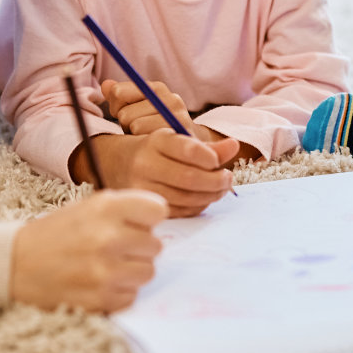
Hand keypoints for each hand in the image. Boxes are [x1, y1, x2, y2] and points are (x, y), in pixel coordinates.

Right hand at [10, 190, 167, 311]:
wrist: (13, 264)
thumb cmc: (55, 233)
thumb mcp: (87, 207)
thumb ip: (125, 208)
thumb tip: (160, 220)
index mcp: (106, 207)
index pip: (158, 210)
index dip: (148, 218)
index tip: (137, 222)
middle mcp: (108, 237)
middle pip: (155, 245)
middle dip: (138, 247)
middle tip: (115, 248)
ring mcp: (105, 271)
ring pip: (148, 272)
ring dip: (132, 271)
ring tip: (107, 266)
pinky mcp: (100, 300)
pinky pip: (132, 296)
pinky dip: (119, 292)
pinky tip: (98, 283)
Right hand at [99, 128, 238, 216]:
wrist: (117, 164)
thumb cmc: (156, 151)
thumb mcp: (176, 141)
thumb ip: (207, 147)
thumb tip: (235, 146)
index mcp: (155, 141)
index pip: (187, 148)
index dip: (209, 157)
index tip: (218, 161)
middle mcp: (145, 164)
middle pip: (189, 177)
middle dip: (216, 181)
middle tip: (228, 179)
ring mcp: (143, 188)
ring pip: (186, 197)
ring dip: (210, 195)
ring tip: (220, 188)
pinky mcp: (145, 206)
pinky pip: (179, 211)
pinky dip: (197, 207)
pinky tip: (204, 199)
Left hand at [101, 79, 211, 138]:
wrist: (188, 142)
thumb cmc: (154, 124)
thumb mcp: (135, 108)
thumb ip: (119, 96)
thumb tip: (105, 85)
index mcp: (157, 87)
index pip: (119, 92)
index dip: (116, 106)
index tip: (124, 112)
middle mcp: (169, 98)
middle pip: (124, 113)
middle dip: (126, 124)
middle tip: (138, 129)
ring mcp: (177, 116)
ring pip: (135, 126)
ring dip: (136, 136)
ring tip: (147, 137)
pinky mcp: (180, 133)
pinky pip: (149, 139)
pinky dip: (146, 143)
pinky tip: (153, 144)